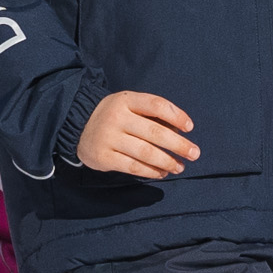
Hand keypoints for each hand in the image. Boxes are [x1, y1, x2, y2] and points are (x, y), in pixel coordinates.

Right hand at [77, 90, 198, 178]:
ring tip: (180, 167)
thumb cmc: (115, 115)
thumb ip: (151, 114)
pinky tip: (162, 173)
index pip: (156, 105)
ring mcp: (109, 138)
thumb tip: (179, 134)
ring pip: (146, 152)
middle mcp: (117, 118)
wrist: (77, 125)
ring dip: (167, 161)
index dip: (176, 116)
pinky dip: (151, 171)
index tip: (190, 127)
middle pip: (155, 132)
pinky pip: (133, 166)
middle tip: (194, 153)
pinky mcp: (104, 157)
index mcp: (126, 100)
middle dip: (179, 145)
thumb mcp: (129, 105)